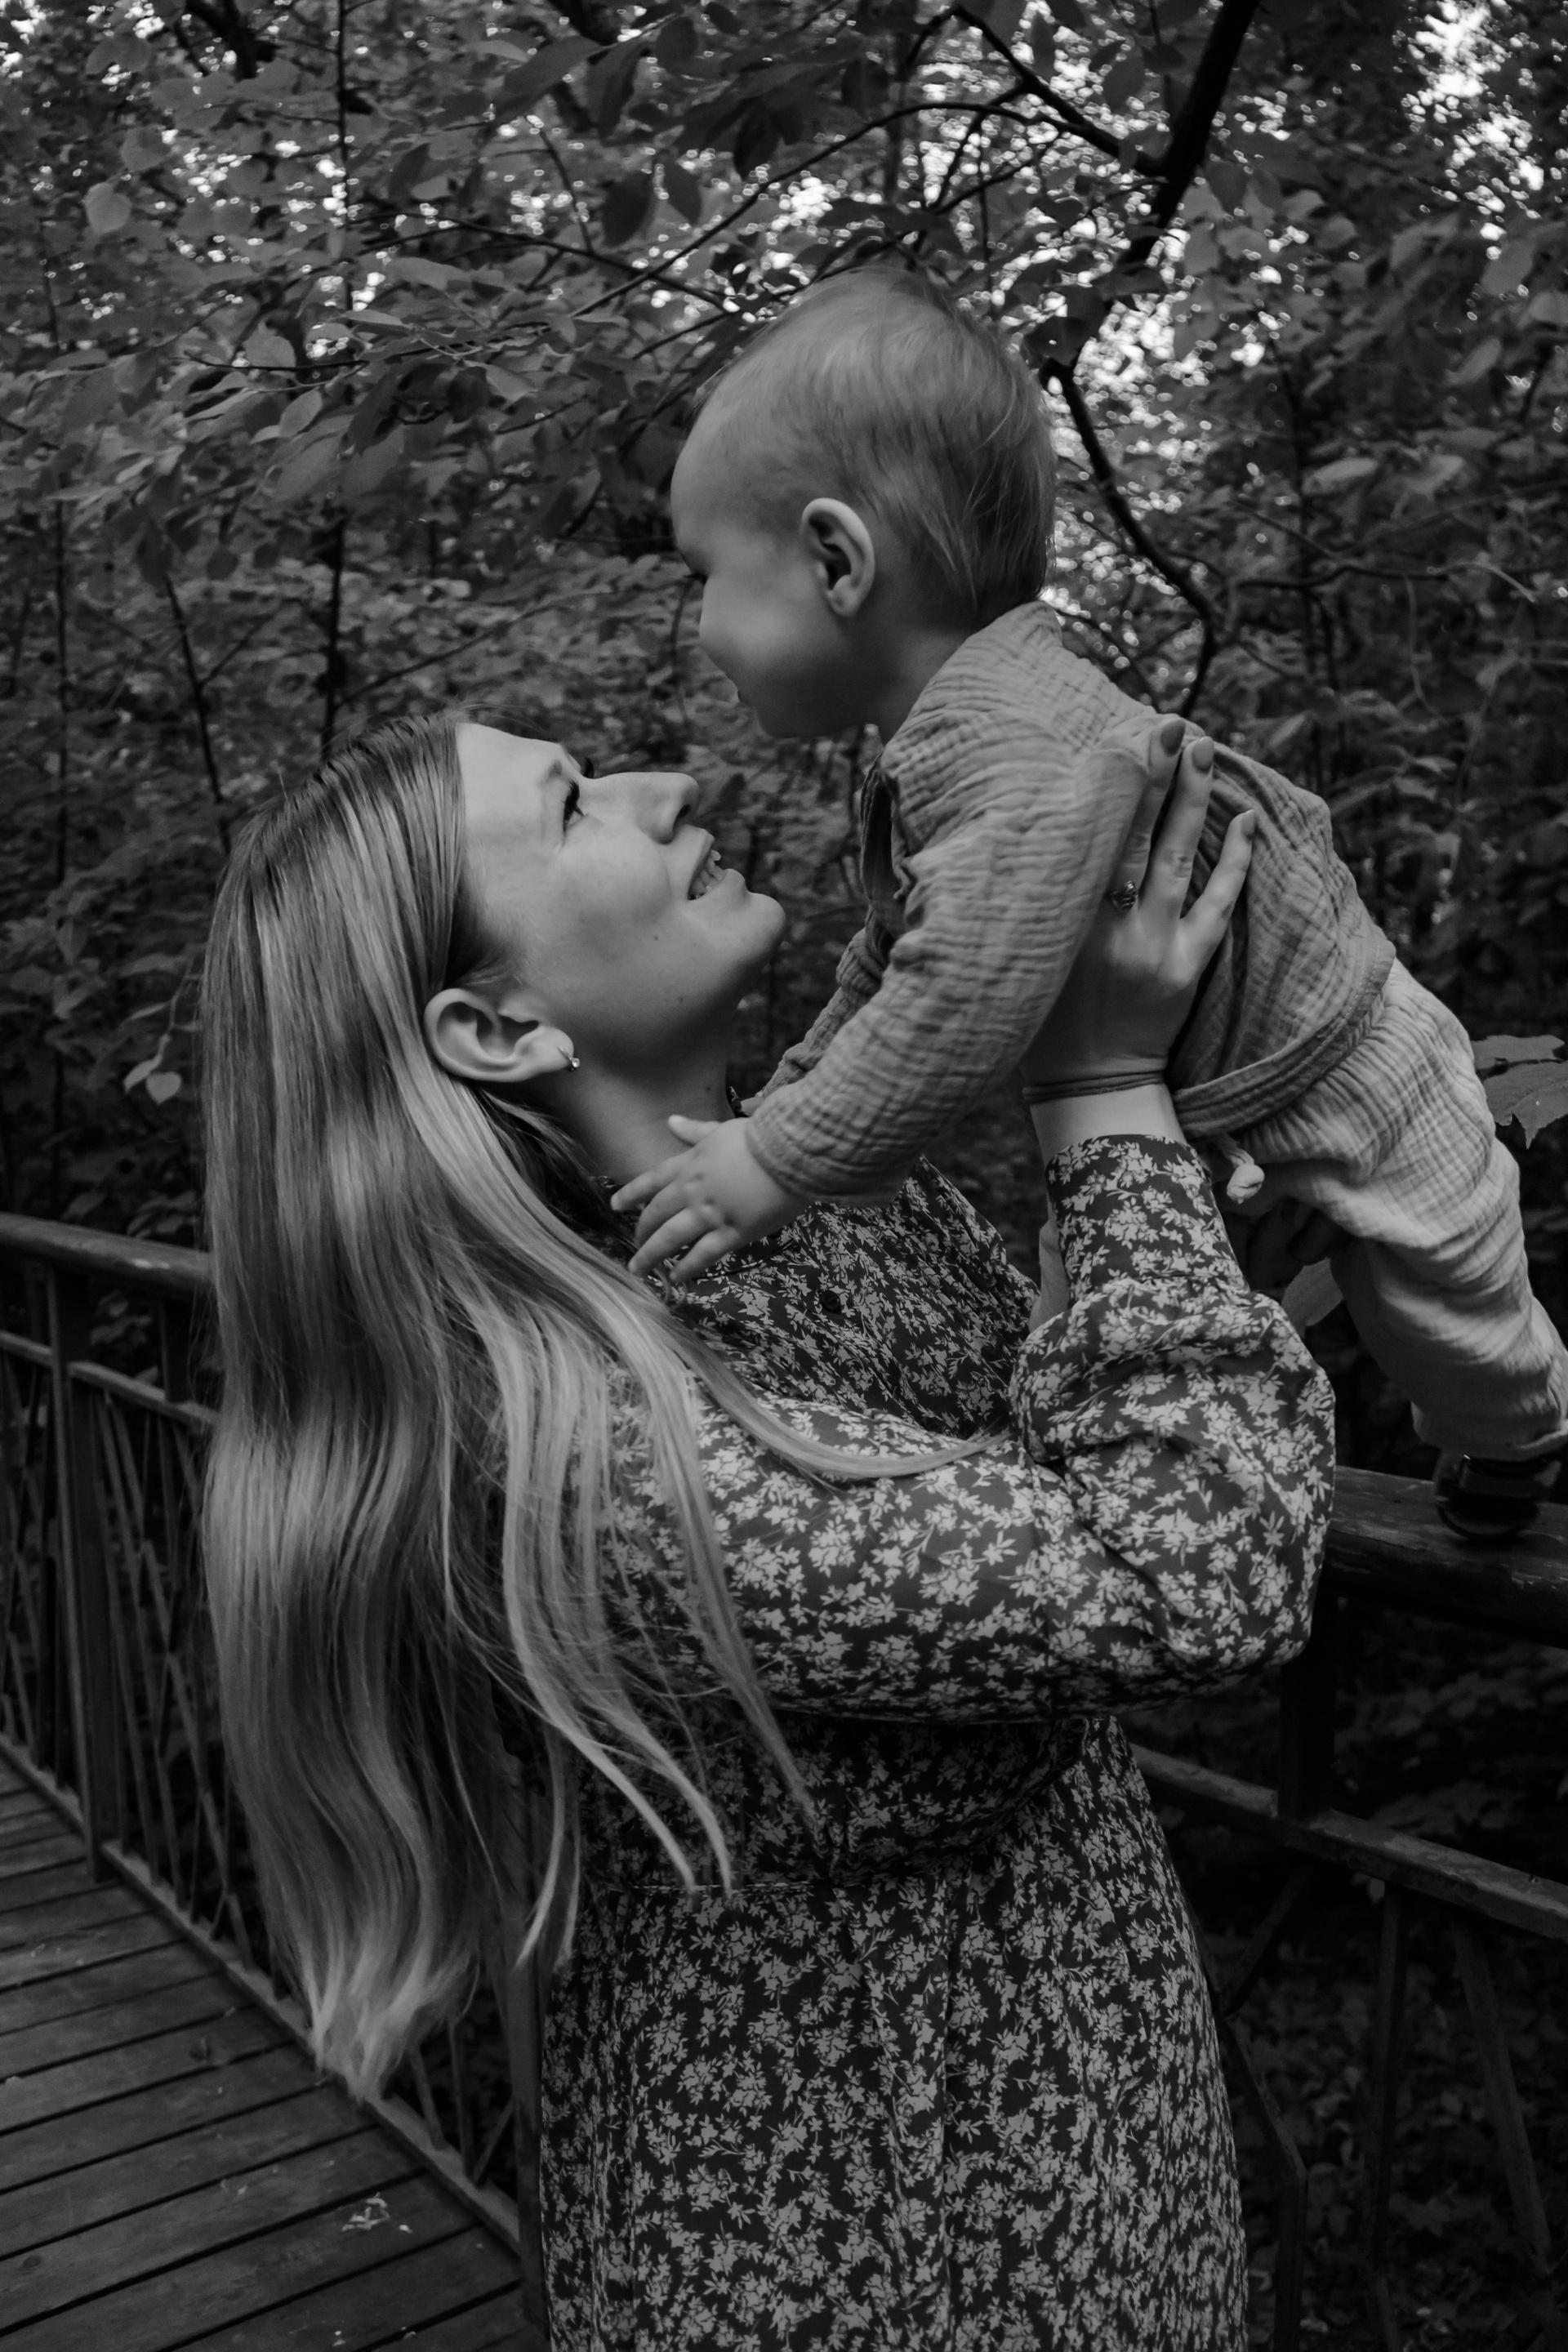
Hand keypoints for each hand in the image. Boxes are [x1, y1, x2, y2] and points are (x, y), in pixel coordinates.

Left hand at [612, 1117, 805, 1284]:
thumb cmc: (759, 1138)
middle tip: (635, 1245)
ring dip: (651, 1256)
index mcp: (689, 1164)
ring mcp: (709, 1214)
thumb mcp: (720, 1129)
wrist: (788, 1154)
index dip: (631, 1194)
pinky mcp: (732, 1233)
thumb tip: (671, 1120)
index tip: (616, 1206)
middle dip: (642, 1231)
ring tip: (639, 1269)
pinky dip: (687, 1267)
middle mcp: (692, 1191)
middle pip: (656, 1214)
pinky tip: (676, 1277)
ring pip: (670, 1239)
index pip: (651, 1180)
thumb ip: (694, 1130)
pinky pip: (703, 1255)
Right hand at [1018, 719, 1255, 1093]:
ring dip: (1192, 803)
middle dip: (1152, 778)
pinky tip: (1246, 822)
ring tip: (1204, 751)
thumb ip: (1033, 905)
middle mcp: (1106, 929)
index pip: (1085, 841)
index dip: (1103, 788)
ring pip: (1176, 860)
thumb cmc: (1041, 1020)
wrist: (1085, 1087)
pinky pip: (1217, 906)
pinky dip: (1234, 863)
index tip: (1116, 738)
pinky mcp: (1186, 968)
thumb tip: (1031, 840)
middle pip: (1133, 838)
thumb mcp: (1022, 957)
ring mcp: (1151, 947)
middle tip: (1170, 724)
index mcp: (1059, 924)